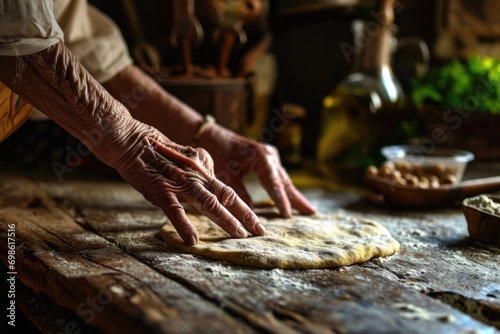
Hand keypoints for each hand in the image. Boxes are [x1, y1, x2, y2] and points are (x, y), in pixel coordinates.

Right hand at [108, 121, 264, 244]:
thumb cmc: (158, 150)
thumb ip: (203, 168)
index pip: (229, 191)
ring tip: (238, 235)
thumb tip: (215, 180)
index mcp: (203, 170)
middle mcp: (196, 176)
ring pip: (207, 202)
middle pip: (226, 197)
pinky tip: (192, 239)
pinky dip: (184, 224)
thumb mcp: (187, 155)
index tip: (258, 224)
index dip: (245, 208)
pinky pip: (174, 209)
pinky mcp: (159, 189)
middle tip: (260, 232)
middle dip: (245, 215)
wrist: (131, 139)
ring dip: (224, 219)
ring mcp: (179, 183)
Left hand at [199, 123, 315, 217]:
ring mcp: (270, 156)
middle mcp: (269, 155)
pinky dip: (285, 189)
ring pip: (284, 180)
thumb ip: (238, 195)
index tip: (287, 216)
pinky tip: (293, 200)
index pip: (273, 182)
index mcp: (260, 156)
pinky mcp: (268, 159)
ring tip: (308, 210)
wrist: (211, 136)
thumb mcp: (225, 176)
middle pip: (285, 181)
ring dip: (294, 195)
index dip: (281, 200)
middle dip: (297, 198)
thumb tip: (251, 216)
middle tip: (312, 213)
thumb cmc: (216, 154)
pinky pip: (279, 177)